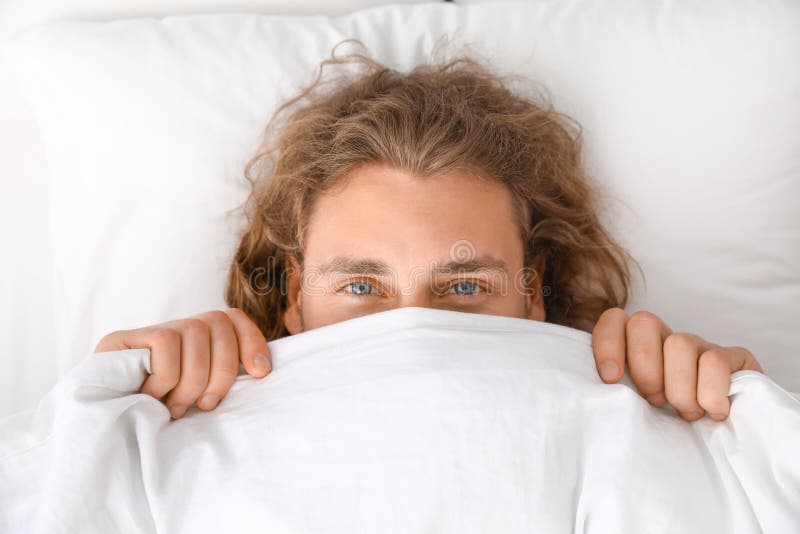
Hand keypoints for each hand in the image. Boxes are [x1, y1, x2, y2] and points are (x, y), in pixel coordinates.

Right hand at [94, 308, 271, 418]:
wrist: (98, 431)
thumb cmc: (157, 421)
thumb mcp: (198, 401)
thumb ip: (222, 380)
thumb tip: (263, 370)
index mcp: (199, 342)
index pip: (233, 319)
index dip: (251, 341)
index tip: (260, 373)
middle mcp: (177, 329)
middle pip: (219, 325)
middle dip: (221, 372)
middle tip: (203, 406)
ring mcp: (149, 331)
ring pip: (195, 332)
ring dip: (191, 380)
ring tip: (174, 408)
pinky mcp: (122, 338)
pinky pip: (166, 344)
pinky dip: (167, 377)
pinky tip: (151, 397)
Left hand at [591, 308, 762, 421]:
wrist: (724, 444)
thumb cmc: (667, 427)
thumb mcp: (635, 409)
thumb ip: (614, 394)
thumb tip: (590, 397)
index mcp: (637, 347)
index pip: (614, 320)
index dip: (608, 344)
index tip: (610, 379)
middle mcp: (667, 340)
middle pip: (644, 323)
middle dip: (645, 369)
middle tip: (655, 402)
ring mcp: (701, 345)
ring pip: (680, 343)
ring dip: (679, 389)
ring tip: (686, 413)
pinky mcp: (736, 358)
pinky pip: (715, 362)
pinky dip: (710, 394)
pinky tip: (713, 413)